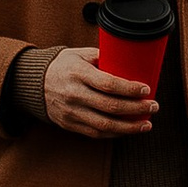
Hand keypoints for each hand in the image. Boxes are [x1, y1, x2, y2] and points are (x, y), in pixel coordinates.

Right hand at [42, 47, 159, 140]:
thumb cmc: (62, 66)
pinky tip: (128, 130)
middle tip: (153, 106)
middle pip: (110, 107)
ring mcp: (71, 112)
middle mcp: (74, 94)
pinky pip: (96, 133)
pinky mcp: (70, 124)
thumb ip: (103, 57)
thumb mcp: (80, 54)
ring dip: (129, 127)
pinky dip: (115, 133)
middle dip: (136, 109)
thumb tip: (130, 60)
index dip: (130, 89)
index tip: (146, 89)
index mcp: (78, 73)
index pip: (108, 84)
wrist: (34, 83)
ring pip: (105, 125)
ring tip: (146, 124)